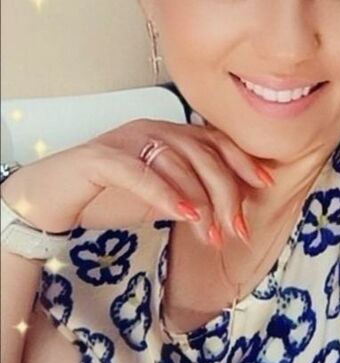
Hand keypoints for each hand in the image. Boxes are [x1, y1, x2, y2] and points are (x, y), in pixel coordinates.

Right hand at [0, 118, 271, 246]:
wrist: (50, 193)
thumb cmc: (108, 193)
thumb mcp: (159, 193)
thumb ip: (188, 194)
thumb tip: (228, 214)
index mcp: (169, 132)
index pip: (214, 140)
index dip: (242, 160)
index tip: (266, 183)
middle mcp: (153, 129)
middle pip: (202, 153)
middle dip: (227, 192)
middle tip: (238, 228)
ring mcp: (127, 139)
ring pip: (176, 163)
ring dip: (200, 201)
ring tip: (213, 234)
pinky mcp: (101, 157)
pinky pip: (139, 172)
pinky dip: (165, 193)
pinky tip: (184, 215)